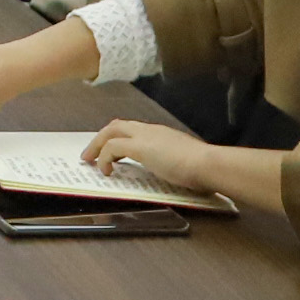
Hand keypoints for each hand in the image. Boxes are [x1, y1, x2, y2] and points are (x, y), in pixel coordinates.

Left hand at [80, 118, 220, 192]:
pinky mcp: (140, 147)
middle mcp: (151, 131)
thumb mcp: (185, 162)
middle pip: (117, 126)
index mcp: (162, 134)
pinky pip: (112, 147)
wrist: (208, 164)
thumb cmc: (204, 167)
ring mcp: (145, 137)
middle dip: (101, 138)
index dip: (119, 137)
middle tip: (91, 154)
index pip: (133, 129)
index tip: (111, 151)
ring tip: (91, 161)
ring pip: (111, 132)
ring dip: (97, 146)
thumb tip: (177, 173)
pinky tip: (107, 171)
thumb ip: (176, 163)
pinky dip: (104, 158)